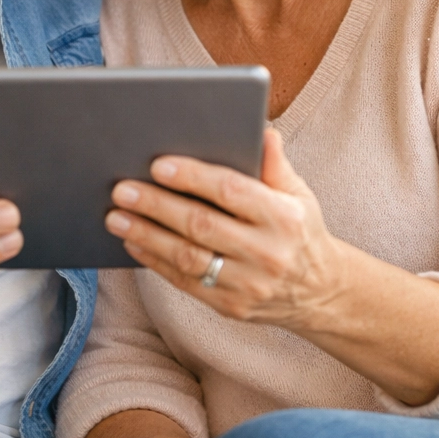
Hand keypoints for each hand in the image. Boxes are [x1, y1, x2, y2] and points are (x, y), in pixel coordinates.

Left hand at [105, 129, 342, 328]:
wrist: (322, 293)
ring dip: (146, 235)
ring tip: (116, 216)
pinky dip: (155, 262)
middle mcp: (267, 253)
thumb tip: (261, 129)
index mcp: (284, 217)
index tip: (157, 165)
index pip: (231, 191)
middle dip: (156, 205)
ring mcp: (248, 285)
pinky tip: (133, 243)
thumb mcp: (298, 193)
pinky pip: (186, 283)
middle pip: (201, 225)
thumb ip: (275, 163)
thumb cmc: (300, 230)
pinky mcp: (231, 308)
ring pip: (188, 258)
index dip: (192, 177)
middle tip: (121, 189)